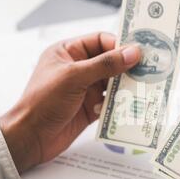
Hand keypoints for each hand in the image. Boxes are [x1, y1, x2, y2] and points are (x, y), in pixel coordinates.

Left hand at [0, 32, 140, 172]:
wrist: (31, 137)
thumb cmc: (43, 101)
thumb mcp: (74, 77)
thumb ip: (105, 64)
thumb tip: (133, 52)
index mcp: (68, 52)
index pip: (100, 41)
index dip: (119, 45)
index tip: (139, 53)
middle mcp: (78, 68)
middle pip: (110, 61)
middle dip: (127, 67)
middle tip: (149, 71)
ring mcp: (85, 88)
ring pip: (113, 82)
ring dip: (125, 86)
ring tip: (143, 88)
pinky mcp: (90, 107)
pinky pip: (111, 101)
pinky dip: (120, 103)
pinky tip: (129, 106)